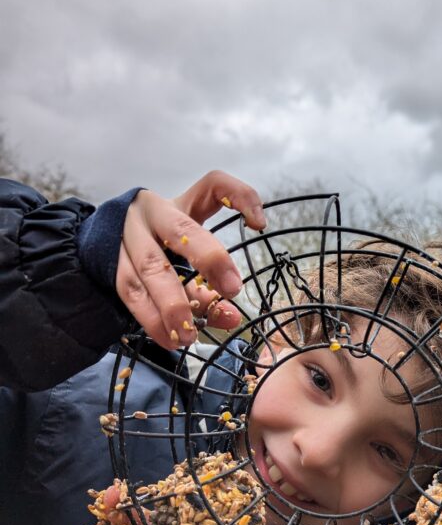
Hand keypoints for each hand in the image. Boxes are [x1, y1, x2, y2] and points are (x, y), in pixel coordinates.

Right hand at [117, 170, 265, 349]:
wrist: (99, 245)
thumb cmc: (157, 247)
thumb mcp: (186, 254)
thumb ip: (211, 283)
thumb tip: (231, 317)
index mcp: (179, 204)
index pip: (212, 185)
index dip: (239, 197)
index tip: (260, 225)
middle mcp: (151, 213)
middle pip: (181, 231)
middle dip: (210, 260)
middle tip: (233, 290)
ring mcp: (126, 237)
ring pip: (152, 269)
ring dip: (175, 305)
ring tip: (192, 335)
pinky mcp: (110, 263)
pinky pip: (132, 294)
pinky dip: (152, 321)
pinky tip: (171, 339)